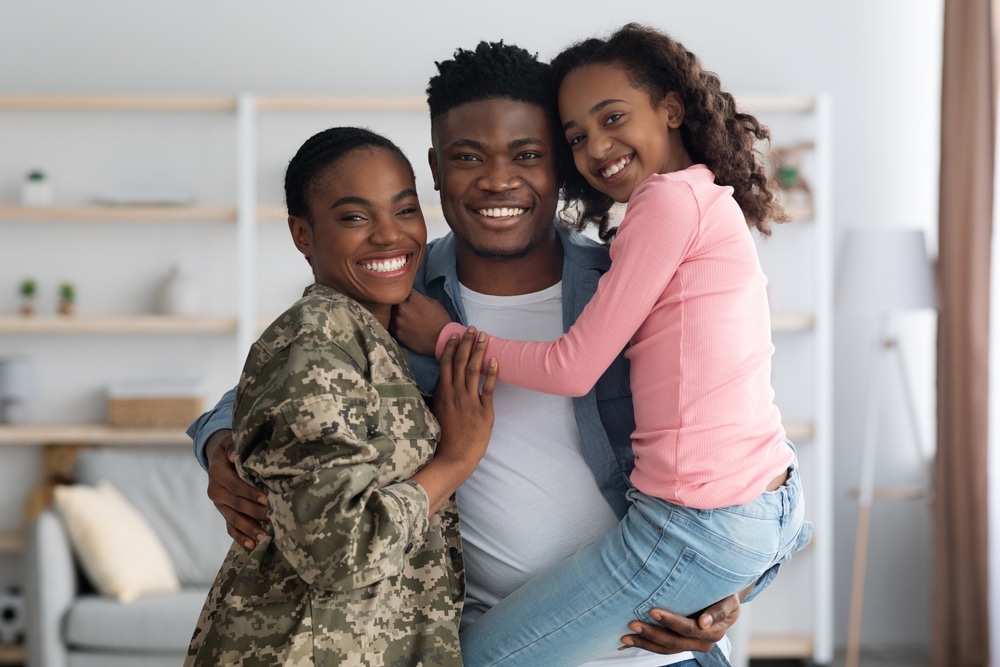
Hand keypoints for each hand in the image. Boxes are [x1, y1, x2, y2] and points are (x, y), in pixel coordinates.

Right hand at [205, 430, 269, 549]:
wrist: (219, 457)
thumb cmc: (231, 448)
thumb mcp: (230, 442)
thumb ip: (233, 447)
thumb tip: (235, 455)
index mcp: (217, 472)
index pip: (235, 485)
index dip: (250, 493)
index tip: (267, 499)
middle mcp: (215, 490)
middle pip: (236, 504)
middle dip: (254, 512)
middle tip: (272, 518)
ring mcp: (219, 504)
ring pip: (233, 519)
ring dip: (248, 529)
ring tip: (263, 538)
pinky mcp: (224, 512)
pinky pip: (230, 527)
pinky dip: (240, 536)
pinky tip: (251, 546)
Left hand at [391, 290, 454, 355]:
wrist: (442, 340)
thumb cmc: (441, 320)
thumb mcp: (434, 302)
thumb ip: (419, 296)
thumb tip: (410, 293)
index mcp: (412, 298)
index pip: (402, 289)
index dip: (403, 292)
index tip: (406, 294)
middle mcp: (402, 308)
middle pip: (392, 300)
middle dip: (397, 301)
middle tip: (404, 305)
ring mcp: (398, 321)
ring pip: (389, 312)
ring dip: (394, 312)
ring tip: (404, 316)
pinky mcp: (396, 332)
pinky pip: (390, 324)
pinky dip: (394, 323)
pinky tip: (403, 324)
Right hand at [431, 327, 497, 465]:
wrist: (454, 457)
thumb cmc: (445, 438)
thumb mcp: (438, 413)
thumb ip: (442, 396)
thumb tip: (444, 383)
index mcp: (443, 393)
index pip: (446, 364)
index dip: (451, 348)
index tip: (455, 335)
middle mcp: (455, 394)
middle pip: (461, 362)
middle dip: (467, 343)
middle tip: (472, 328)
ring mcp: (469, 401)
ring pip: (474, 370)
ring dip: (479, 351)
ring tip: (484, 336)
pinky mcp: (484, 411)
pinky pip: (488, 388)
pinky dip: (492, 373)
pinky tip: (495, 360)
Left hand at [619, 593, 740, 653]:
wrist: (726, 598)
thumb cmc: (726, 593)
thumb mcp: (730, 599)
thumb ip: (720, 609)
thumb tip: (703, 622)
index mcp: (714, 631)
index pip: (688, 629)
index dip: (670, 621)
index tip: (652, 611)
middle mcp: (702, 642)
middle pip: (674, 641)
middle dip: (652, 634)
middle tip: (632, 624)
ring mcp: (690, 645)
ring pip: (665, 648)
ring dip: (644, 643)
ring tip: (625, 637)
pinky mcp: (680, 643)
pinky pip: (662, 647)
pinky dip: (644, 645)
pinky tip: (628, 644)